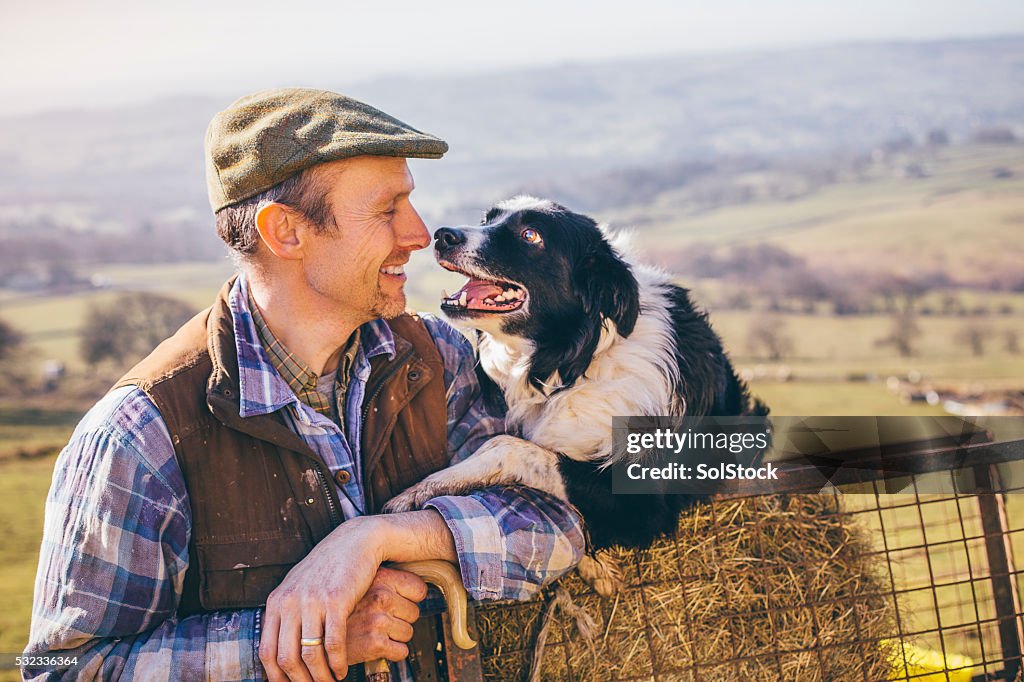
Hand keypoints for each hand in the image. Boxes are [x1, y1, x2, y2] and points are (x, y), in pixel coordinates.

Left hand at [258, 511, 456, 680]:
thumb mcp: (298, 587)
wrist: (355, 542)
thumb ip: (286, 612)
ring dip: (320, 676)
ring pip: (309, 654)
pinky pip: (333, 642)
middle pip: (286, 657)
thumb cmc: (328, 567)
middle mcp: (289, 602)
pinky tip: (342, 669)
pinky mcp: (336, 600)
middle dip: (299, 681)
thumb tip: (277, 645)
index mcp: (276, 602)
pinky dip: (337, 662)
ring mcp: (312, 601)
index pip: (266, 651)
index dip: (276, 676)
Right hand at [345, 567, 427, 664]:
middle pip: (414, 613)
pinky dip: (392, 653)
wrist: (317, 633)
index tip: (400, 603)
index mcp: (380, 578)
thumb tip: (415, 586)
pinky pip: (401, 651)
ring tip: (376, 632)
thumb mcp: (361, 584)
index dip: (411, 599)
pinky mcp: (374, 643)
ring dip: (395, 637)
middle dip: (401, 620)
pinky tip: (377, 645)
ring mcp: (377, 620)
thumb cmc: (340, 609)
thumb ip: (384, 582)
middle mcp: (380, 597)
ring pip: (408, 633)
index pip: (419, 588)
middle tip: (382, 621)